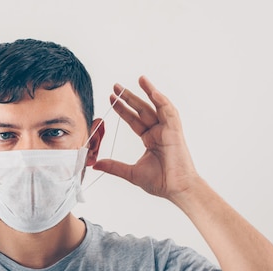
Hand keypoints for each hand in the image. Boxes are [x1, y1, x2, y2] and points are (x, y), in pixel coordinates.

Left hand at [93, 76, 198, 200]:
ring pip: (156, 106)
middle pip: (142, 110)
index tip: (111, 98)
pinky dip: (162, 101)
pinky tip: (153, 92)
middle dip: (129, 97)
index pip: (133, 120)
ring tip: (139, 79)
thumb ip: (114, 167)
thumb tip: (96, 164)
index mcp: (150, 139)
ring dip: (148, 92)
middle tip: (115, 86)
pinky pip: (169, 112)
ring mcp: (168, 130)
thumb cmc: (161, 182)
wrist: (177, 189)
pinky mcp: (175, 131)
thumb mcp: (131, 173)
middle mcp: (158, 132)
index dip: (122, 109)